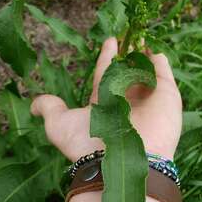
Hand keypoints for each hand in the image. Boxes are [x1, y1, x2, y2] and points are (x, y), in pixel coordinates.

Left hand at [31, 37, 181, 160]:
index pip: (106, 73)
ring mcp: (147, 98)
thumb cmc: (89, 146)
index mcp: (104, 102)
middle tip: (128, 39)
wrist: (122, 162)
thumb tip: (34, 105)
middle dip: (127, 56)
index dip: (107, 57)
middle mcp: (126, 100)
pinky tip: (155, 52)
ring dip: (144, 57)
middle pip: (127, 72)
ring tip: (142, 40)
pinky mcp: (166, 97)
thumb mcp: (59, 126)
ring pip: (145, 71)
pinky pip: (164, 74)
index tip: (110, 42)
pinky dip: (160, 62)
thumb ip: (48, 109)